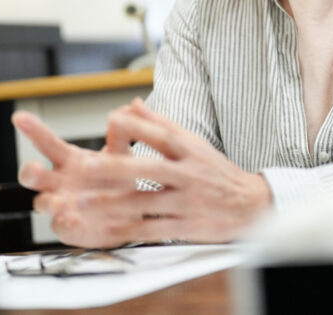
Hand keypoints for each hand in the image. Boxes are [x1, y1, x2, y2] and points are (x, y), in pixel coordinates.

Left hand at [11, 99, 271, 246]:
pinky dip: (128, 229)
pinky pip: (152, 229)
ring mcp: (188, 202)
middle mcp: (190, 174)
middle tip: (83, 168)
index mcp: (192, 151)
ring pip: (145, 202)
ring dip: (111, 204)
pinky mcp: (186, 227)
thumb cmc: (216, 172)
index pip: (163, 135)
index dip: (138, 127)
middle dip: (115, 169)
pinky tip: (106, 228)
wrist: (251, 205)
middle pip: (149, 170)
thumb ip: (162, 125)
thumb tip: (133, 103)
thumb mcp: (195, 144)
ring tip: (82, 203)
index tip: (112, 120)